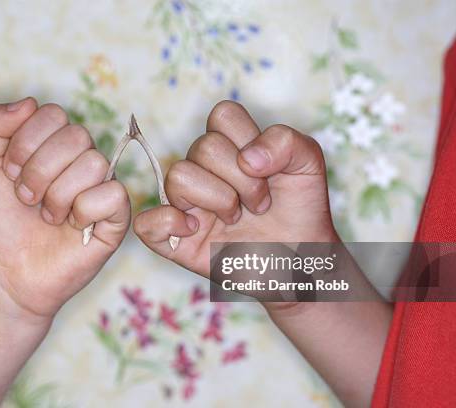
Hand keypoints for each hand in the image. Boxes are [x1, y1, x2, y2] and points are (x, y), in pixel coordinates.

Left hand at [0, 98, 129, 404]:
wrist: (3, 271)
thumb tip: (29, 101)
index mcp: (52, 144)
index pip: (53, 114)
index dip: (26, 142)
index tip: (9, 174)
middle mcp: (80, 160)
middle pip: (76, 135)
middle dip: (39, 170)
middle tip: (26, 198)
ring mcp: (100, 187)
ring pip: (94, 163)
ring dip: (58, 195)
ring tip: (46, 215)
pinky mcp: (115, 217)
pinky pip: (112, 194)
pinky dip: (83, 212)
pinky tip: (71, 227)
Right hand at [133, 100, 338, 277]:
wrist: (302, 261)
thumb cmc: (300, 211)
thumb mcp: (309, 164)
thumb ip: (287, 141)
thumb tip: (247, 158)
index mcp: (230, 146)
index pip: (222, 115)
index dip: (247, 141)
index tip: (268, 172)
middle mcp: (204, 170)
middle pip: (203, 147)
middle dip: (242, 180)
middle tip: (260, 204)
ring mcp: (186, 204)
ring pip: (178, 176)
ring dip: (218, 200)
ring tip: (237, 219)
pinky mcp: (176, 240)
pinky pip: (146, 224)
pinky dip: (168, 223)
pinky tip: (196, 230)